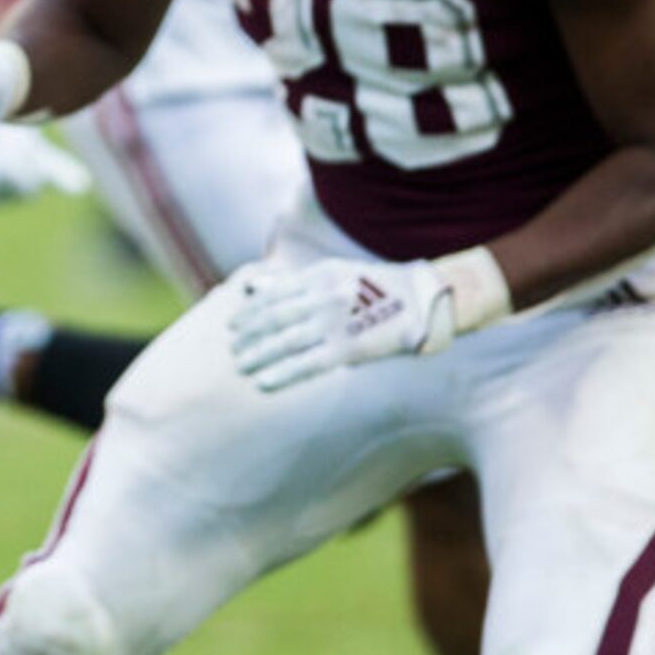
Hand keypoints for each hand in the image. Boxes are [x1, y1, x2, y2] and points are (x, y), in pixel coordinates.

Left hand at [227, 256, 453, 392]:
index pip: (272, 296)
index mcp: (318, 277)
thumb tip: (252, 287)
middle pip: (274, 319)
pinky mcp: (349, 348)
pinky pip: (308, 363)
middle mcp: (322, 298)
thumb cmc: (373, 287)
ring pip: (285, 341)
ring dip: (259, 355)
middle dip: (248, 336)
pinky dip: (283, 373)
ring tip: (241, 366)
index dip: (249, 312)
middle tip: (231, 349)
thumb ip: (291, 281)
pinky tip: (263, 383)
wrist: (423, 300)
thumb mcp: (332, 272)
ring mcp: (335, 323)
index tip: (231, 325)